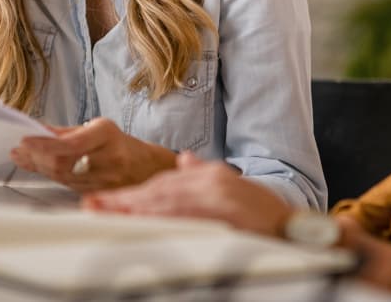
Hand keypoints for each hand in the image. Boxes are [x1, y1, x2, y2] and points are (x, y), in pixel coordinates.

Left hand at [10, 117, 176, 191]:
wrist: (147, 167)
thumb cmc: (119, 144)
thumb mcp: (98, 129)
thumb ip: (66, 132)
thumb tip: (37, 131)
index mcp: (107, 135)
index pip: (72, 143)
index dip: (46, 144)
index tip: (25, 140)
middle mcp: (108, 158)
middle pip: (63, 163)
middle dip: (37, 156)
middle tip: (19, 149)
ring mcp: (105, 180)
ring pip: (62, 176)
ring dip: (39, 166)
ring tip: (24, 156)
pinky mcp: (100, 194)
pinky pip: (68, 185)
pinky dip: (51, 175)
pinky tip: (40, 167)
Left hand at [85, 153, 390, 287]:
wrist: (298, 229)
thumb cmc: (263, 216)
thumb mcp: (232, 187)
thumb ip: (203, 174)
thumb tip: (183, 160)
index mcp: (208, 176)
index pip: (160, 185)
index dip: (129, 195)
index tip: (101, 201)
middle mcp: (210, 180)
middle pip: (157, 191)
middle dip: (123, 200)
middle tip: (92, 207)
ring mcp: (218, 195)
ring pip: (165, 202)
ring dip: (133, 208)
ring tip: (105, 214)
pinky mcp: (225, 211)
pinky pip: (186, 216)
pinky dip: (161, 217)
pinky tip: (142, 220)